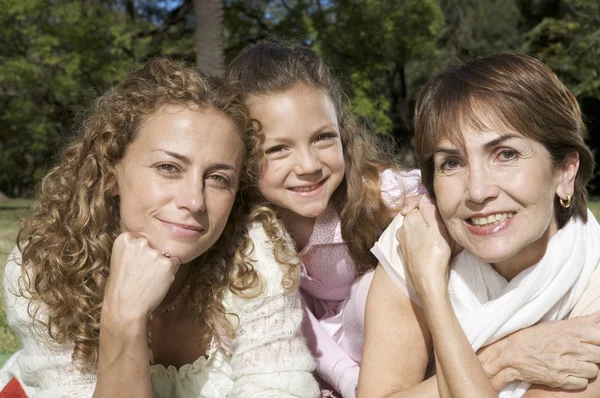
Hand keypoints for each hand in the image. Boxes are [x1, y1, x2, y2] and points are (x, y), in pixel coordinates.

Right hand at [103, 232, 179, 320]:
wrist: (125, 308)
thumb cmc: (121, 287)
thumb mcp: (120, 261)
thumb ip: (133, 249)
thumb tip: (150, 244)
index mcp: (125, 239)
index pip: (140, 239)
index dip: (138, 254)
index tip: (132, 264)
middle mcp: (140, 242)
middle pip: (153, 246)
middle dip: (151, 258)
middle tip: (140, 274)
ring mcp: (155, 253)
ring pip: (165, 256)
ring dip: (161, 266)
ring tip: (147, 281)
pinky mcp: (167, 263)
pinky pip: (175, 263)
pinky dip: (170, 272)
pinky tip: (157, 282)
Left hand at [395, 194, 451, 293]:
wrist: (427, 281)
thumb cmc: (436, 253)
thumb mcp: (438, 227)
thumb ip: (429, 210)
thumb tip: (424, 197)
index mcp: (409, 218)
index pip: (415, 201)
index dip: (427, 203)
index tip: (437, 211)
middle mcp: (401, 228)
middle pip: (414, 215)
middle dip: (426, 217)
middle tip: (440, 226)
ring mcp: (401, 241)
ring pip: (413, 227)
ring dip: (423, 229)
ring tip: (436, 238)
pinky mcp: (404, 252)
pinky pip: (412, 239)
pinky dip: (419, 240)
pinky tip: (428, 247)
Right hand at [481, 312, 599, 389]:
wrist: (509, 353)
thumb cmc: (532, 338)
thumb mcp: (554, 325)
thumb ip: (580, 322)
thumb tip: (599, 316)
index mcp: (568, 330)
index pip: (598, 335)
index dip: (598, 340)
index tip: (593, 341)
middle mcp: (568, 346)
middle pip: (599, 354)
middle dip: (593, 354)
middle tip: (581, 352)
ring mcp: (564, 364)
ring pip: (593, 370)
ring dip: (586, 368)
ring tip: (574, 363)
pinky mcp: (559, 379)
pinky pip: (582, 382)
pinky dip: (578, 379)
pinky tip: (568, 372)